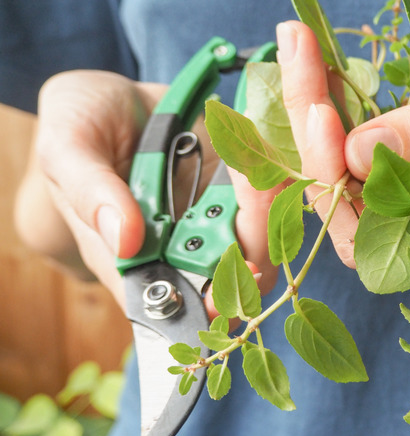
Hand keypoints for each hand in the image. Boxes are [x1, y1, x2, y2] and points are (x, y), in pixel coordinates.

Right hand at [14, 70, 277, 318]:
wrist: (118, 95)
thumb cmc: (82, 122)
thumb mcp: (68, 147)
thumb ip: (89, 191)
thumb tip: (125, 241)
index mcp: (131, 259)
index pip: (176, 303)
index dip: (212, 299)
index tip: (235, 263)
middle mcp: (179, 252)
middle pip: (231, 281)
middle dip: (254, 245)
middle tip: (256, 187)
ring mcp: (214, 224)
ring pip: (261, 247)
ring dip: (271, 213)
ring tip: (264, 167)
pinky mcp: (239, 196)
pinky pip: (271, 207)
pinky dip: (277, 188)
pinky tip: (270, 156)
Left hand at [276, 21, 409, 271]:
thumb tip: (356, 149)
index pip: (354, 212)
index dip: (324, 156)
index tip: (318, 92)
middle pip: (330, 196)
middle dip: (305, 124)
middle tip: (296, 48)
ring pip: (333, 176)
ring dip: (310, 115)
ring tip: (301, 52)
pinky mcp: (407, 183)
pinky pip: (350, 158)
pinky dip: (330, 114)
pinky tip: (323, 73)